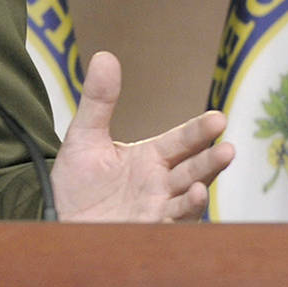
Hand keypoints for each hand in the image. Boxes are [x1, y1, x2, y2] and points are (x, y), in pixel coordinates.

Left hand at [50, 51, 234, 221]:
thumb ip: (98, 100)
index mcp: (150, 158)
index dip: (199, 131)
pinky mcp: (147, 230)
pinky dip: (184, 211)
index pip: (181, 141)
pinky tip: (193, 198)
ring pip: (188, 196)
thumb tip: (105, 56)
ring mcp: (157, 208)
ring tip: (214, 174)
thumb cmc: (77, 180)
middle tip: (228, 147)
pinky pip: (171, 222)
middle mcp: (160, 183)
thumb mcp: (84, 135)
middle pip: (193, 169)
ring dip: (203, 185)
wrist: (59, 217)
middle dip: (211, 160)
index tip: (218, 118)